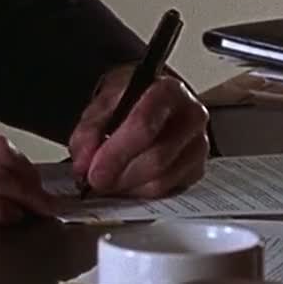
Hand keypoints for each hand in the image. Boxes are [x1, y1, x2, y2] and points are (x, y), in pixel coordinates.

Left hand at [67, 65, 209, 198]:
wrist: (153, 96)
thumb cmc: (132, 97)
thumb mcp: (106, 99)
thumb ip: (90, 128)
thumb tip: (83, 162)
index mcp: (169, 91)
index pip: (144, 125)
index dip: (115, 153)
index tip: (93, 170)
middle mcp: (191, 117)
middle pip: (156, 158)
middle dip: (119, 175)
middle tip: (95, 180)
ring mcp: (198, 145)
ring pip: (160, 181)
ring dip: (127, 186)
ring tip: (108, 179)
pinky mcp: (196, 170)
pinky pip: (166, 191)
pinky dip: (139, 191)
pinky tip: (126, 180)